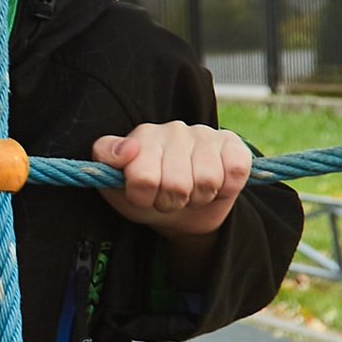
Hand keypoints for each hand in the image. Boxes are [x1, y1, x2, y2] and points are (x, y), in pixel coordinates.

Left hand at [91, 122, 255, 237]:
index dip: (144, 197)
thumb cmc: (147, 195)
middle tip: (169, 197)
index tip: (143, 195)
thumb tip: (127, 150)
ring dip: (198, 198)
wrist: (182, 212)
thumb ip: (105, 161)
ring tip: (190, 192)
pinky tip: (215, 185)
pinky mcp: (233, 144)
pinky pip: (235, 171)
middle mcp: (173, 130)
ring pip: (207, 181)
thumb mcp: (114, 185)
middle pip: (177, 184)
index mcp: (143, 137)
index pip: (143, 177)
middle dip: (172, 201)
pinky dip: (226, 189)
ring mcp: (204, 134)